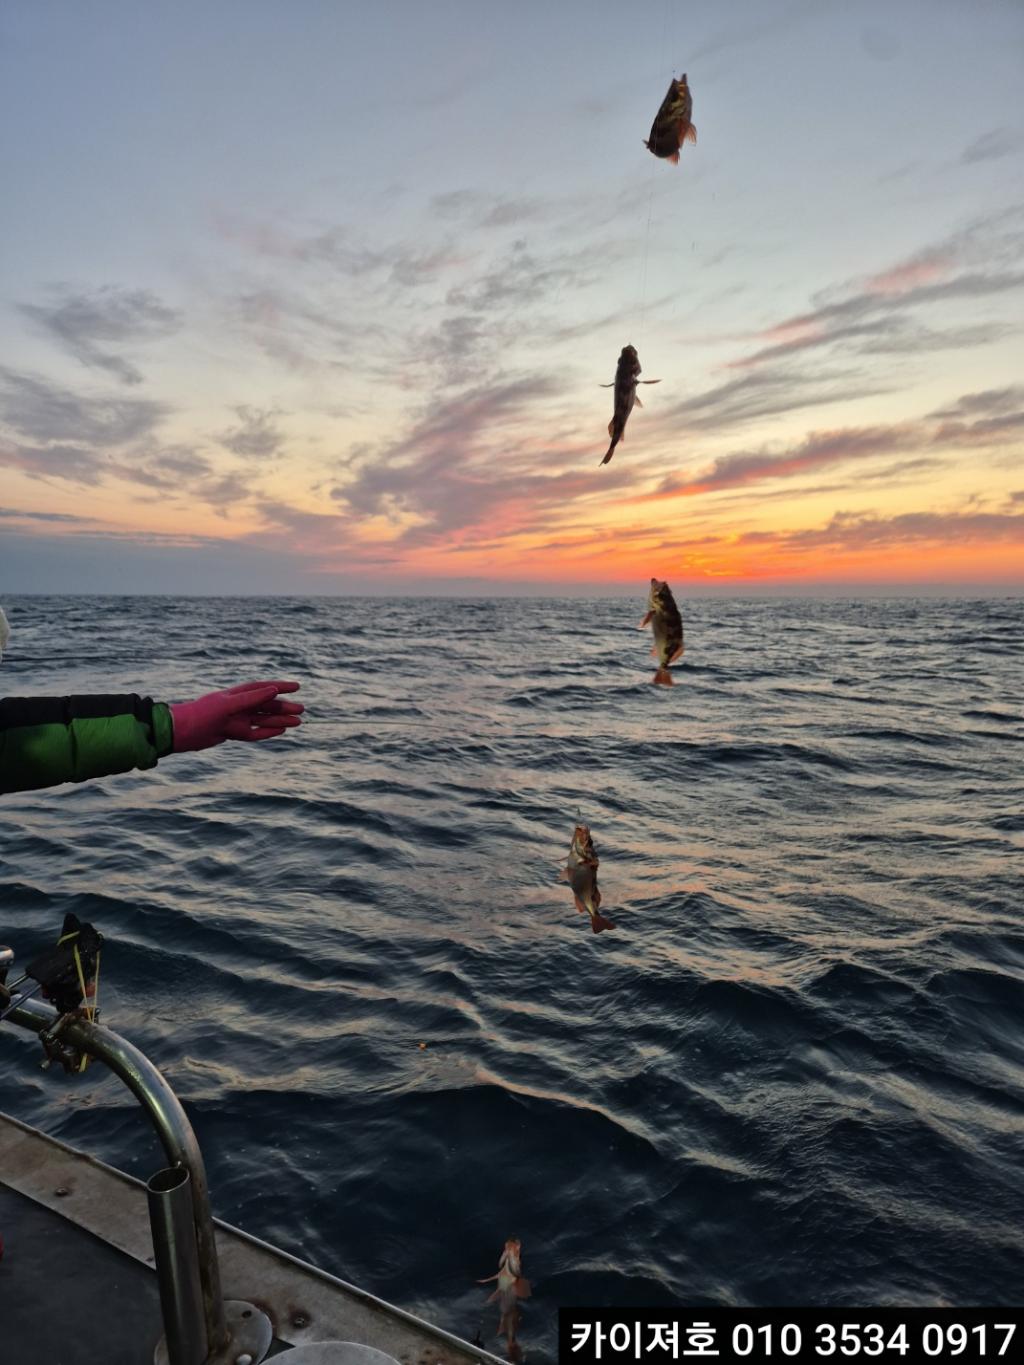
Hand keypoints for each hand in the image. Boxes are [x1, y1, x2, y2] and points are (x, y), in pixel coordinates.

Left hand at [170, 681, 303, 752]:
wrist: (181, 733)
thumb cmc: (201, 714)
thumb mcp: (227, 705)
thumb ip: (251, 699)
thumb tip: (274, 690)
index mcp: (236, 695)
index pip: (263, 688)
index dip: (280, 687)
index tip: (297, 686)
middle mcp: (238, 706)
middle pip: (266, 705)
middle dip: (284, 706)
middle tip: (302, 709)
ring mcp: (236, 720)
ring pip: (263, 720)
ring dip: (280, 720)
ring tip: (298, 722)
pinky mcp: (232, 733)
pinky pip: (255, 733)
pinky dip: (268, 732)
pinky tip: (281, 731)